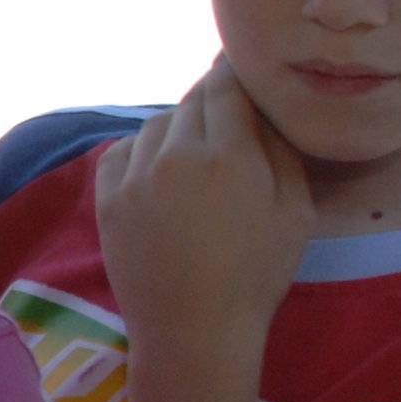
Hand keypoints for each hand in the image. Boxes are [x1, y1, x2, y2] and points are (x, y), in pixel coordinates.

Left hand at [96, 64, 309, 359]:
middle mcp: (175, 155)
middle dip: (210, 103)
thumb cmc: (256, 271)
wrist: (193, 328)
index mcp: (228, 155)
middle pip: (191, 103)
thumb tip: (260, 108)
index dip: (235, 75)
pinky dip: (141, 150)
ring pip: (157, 125)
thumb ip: (278, 148)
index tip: (243, 73)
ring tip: (196, 152)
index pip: (225, 87)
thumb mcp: (294, 208)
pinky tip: (160, 170)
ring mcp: (134, 176)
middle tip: (227, 120)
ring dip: (177, 128)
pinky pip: (123, 150)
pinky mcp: (106, 197)